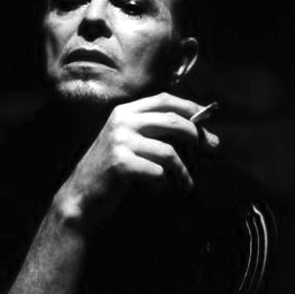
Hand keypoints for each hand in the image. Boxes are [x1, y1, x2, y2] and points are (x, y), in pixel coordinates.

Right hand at [55, 92, 219, 230]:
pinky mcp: (121, 163)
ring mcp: (120, 141)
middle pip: (172, 121)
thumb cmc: (109, 169)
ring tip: (186, 184)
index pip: (163, 100)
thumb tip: (193, 127)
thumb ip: (150, 129)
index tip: (207, 116)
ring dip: (183, 172)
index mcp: (125, 112)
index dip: (189, 106)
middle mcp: (122, 121)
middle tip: (213, 146)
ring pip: (168, 151)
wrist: (81, 194)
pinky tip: (157, 191)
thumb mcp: (126, 140)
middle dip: (197, 134)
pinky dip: (163, 185)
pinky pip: (158, 172)